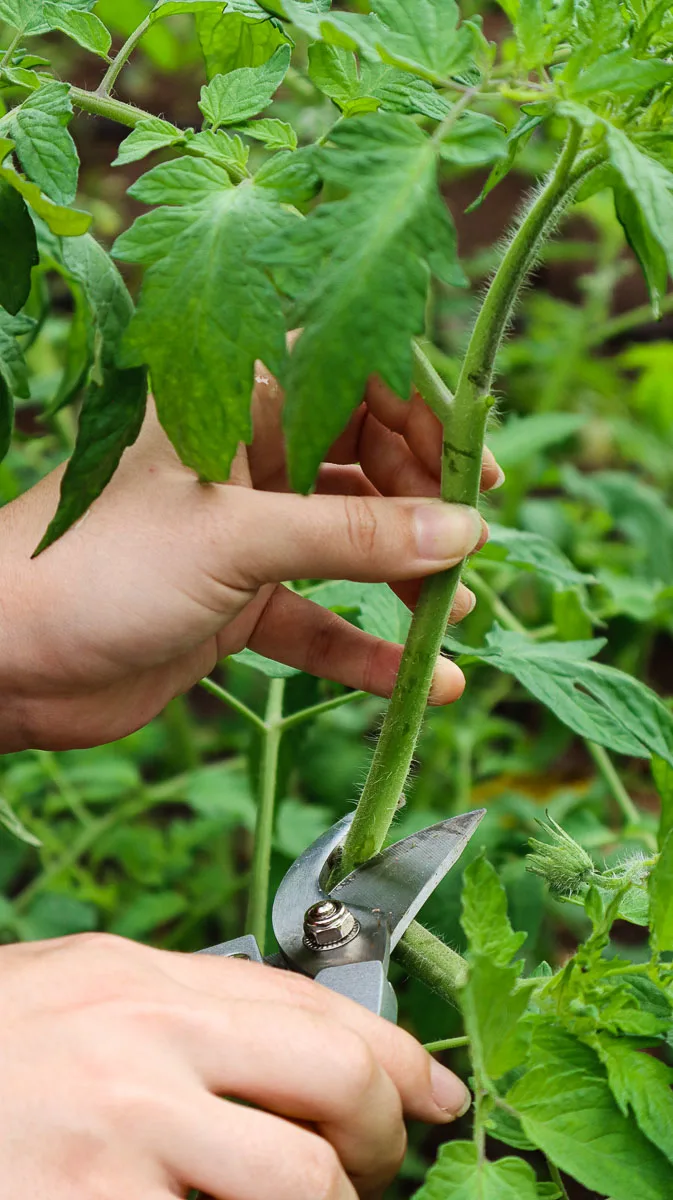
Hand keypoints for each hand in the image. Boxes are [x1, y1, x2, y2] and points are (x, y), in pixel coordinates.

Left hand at [0, 371, 499, 749]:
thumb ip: (354, 537)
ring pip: (347, 545)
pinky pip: (318, 621)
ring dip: (404, 578)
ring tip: (452, 612)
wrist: (5, 660)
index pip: (352, 379)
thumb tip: (464, 531)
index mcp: (234, 403)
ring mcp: (243, 535)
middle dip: (421, 505)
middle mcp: (244, 460)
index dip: (420, 416)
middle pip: (363, 462)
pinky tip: (418, 681)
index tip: (473, 471)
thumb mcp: (237, 538)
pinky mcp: (235, 604)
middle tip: (467, 548)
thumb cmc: (101, 566)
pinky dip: (364, 650)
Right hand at [0, 934, 469, 1198]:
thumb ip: (178, 1014)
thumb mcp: (74, 999)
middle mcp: (140, 1045)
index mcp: (140, 982)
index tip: (439, 1095)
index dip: (398, 1056)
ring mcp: (119, 1140)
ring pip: (300, 1186)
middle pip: (333, 1079)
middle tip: (381, 1166)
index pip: (312, 1004)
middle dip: (384, 1136)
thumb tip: (289, 1046)